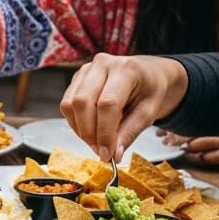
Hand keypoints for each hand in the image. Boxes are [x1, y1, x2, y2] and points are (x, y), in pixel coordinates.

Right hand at [59, 54, 188, 160]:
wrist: (149, 74)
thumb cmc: (151, 91)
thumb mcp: (149, 113)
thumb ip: (130, 132)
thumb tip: (114, 155)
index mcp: (126, 69)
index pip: (107, 104)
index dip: (105, 133)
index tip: (108, 154)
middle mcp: (102, 64)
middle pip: (82, 102)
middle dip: (88, 133)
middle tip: (100, 152)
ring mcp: (86, 69)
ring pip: (69, 103)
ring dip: (80, 129)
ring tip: (97, 142)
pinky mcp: (77, 78)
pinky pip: (67, 104)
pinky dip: (76, 122)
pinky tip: (91, 130)